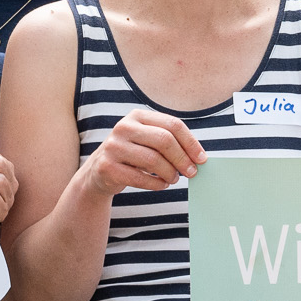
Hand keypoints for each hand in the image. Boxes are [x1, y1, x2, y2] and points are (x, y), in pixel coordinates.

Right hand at [79, 109, 205, 198]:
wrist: (99, 171)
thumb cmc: (132, 155)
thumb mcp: (148, 141)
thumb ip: (170, 142)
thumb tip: (198, 157)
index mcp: (137, 116)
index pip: (172, 125)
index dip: (191, 143)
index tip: (202, 159)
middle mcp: (123, 127)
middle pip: (164, 140)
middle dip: (182, 159)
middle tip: (192, 172)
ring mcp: (113, 146)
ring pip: (153, 160)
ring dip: (170, 173)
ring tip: (174, 179)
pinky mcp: (107, 167)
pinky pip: (140, 178)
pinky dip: (157, 184)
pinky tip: (161, 185)